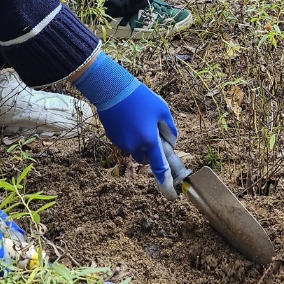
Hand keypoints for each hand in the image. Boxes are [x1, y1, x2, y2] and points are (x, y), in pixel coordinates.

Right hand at [73, 53, 177, 196]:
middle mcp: (135, 146)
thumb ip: (170, 130)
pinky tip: (129, 117)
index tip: (171, 195)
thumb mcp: (162, 110)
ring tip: (139, 116)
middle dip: (151, 148)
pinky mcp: (113, 138)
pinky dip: (130, 134)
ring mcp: (122, 143)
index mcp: (149, 141)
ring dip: (140, 139)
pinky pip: (126, 141)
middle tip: (153, 126)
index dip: (166, 182)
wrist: (111, 89)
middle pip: (147, 156)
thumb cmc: (140, 98)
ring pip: (136, 148)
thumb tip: (171, 144)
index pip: (159, 167)